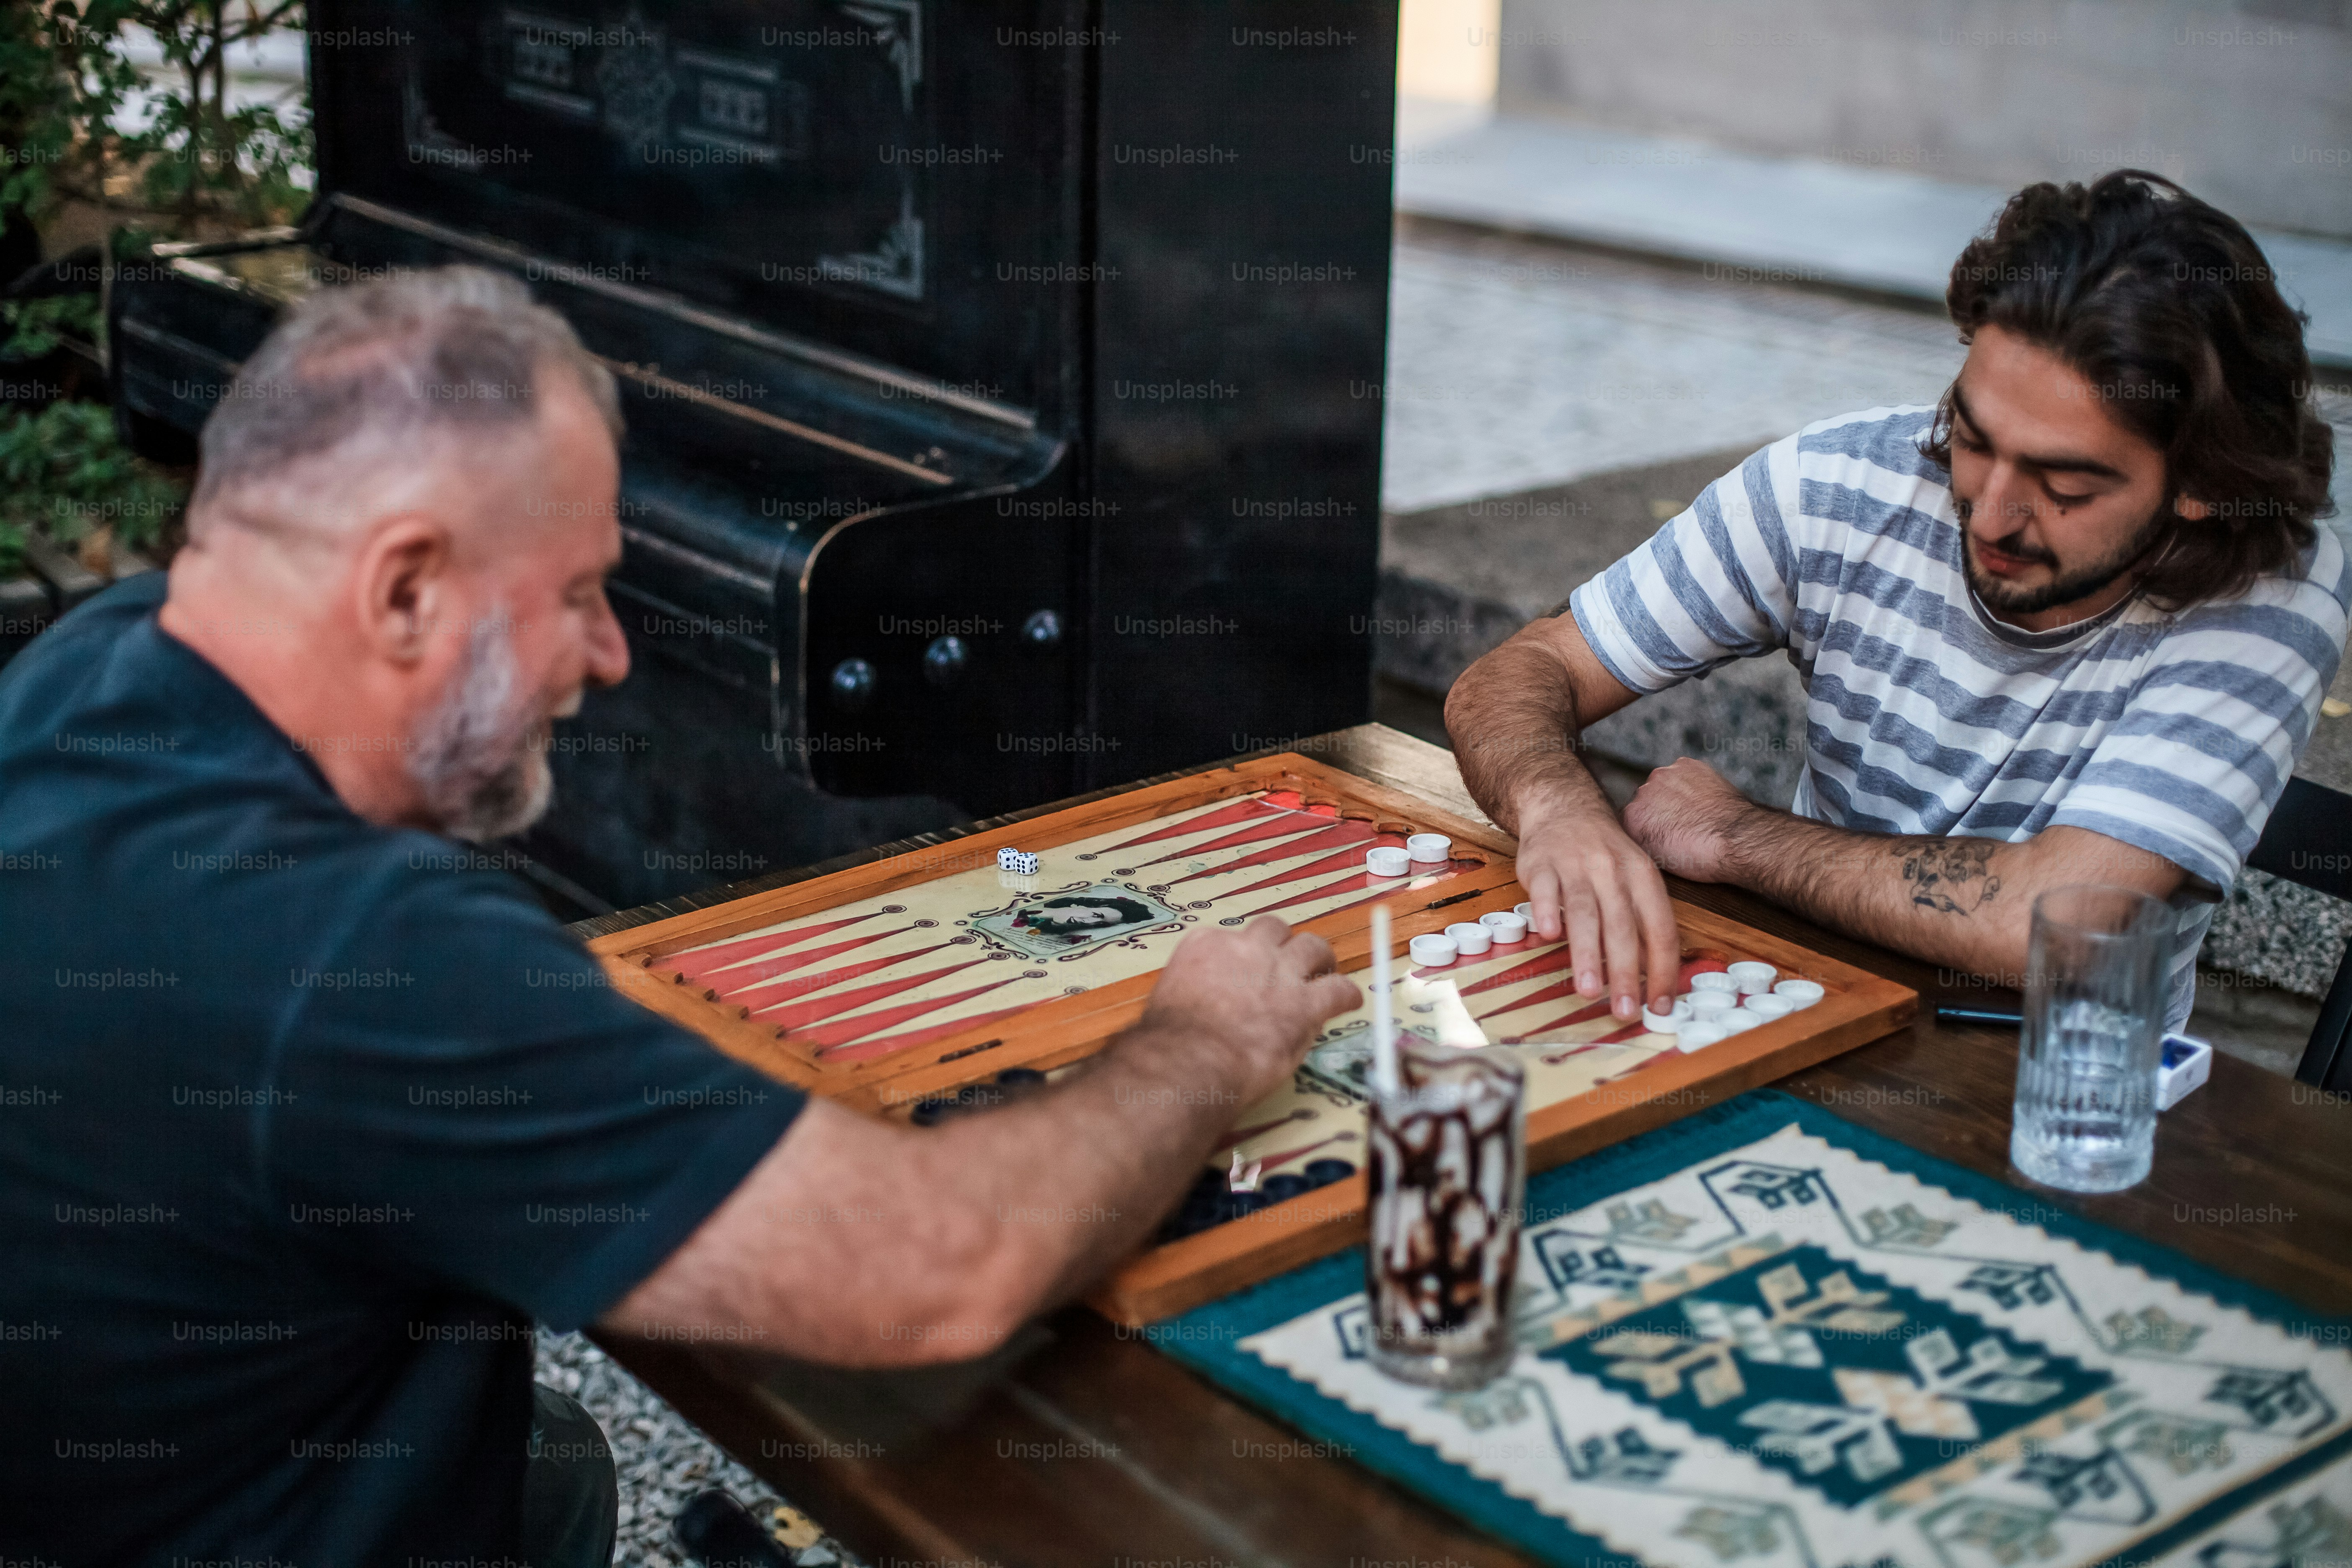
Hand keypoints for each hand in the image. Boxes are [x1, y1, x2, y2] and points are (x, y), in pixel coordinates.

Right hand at [1136, 918, 1359, 1103]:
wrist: (1191, 1059)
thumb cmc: (1171, 1041)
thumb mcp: (1169, 1000)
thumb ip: (1191, 991)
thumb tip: (1198, 1005)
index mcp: (1207, 945)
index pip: (1231, 938)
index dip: (1242, 957)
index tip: (1244, 972)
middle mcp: (1246, 949)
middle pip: (1274, 930)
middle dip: (1283, 945)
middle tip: (1288, 963)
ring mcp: (1280, 973)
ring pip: (1312, 946)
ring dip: (1319, 959)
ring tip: (1323, 971)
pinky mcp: (1306, 1004)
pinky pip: (1339, 989)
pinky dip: (1346, 994)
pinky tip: (1348, 1001)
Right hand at [1512, 788, 1680, 1019]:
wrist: (1563, 807)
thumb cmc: (1603, 854)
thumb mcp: (1634, 878)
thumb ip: (1642, 922)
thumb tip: (1653, 977)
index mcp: (1643, 877)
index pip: (1660, 929)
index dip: (1663, 970)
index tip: (1660, 1006)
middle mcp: (1613, 871)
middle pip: (1623, 927)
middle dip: (1626, 973)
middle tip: (1626, 1010)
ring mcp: (1576, 865)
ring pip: (1585, 913)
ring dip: (1588, 954)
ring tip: (1590, 991)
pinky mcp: (1542, 863)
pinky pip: (1546, 890)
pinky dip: (1547, 911)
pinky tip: (1549, 935)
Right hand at [1622, 757, 1756, 883]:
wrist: (1738, 839)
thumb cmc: (1702, 856)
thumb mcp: (1659, 858)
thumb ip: (1644, 837)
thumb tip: (1646, 830)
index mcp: (1630, 818)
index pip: (1631, 818)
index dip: (1647, 827)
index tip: (1662, 834)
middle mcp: (1641, 792)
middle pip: (1646, 798)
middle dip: (1660, 808)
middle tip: (1681, 824)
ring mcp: (1664, 775)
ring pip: (1664, 784)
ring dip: (1674, 794)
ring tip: (1696, 811)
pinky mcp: (1686, 764)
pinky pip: (1683, 772)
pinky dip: (1691, 782)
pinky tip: (1704, 799)